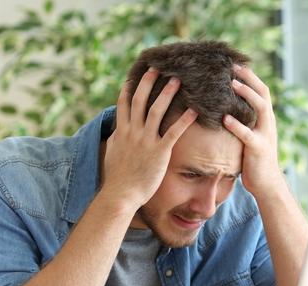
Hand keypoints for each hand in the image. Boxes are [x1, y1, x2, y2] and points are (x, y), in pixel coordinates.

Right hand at [102, 69, 197, 208]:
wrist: (121, 194)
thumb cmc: (117, 178)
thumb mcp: (112, 154)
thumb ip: (116, 139)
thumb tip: (116, 130)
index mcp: (121, 132)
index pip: (124, 105)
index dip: (129, 89)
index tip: (134, 76)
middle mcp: (132, 132)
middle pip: (140, 101)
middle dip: (148, 83)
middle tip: (157, 68)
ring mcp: (146, 141)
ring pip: (157, 111)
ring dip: (167, 94)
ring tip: (178, 80)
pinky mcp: (159, 152)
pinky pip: (174, 132)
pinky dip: (184, 120)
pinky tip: (194, 110)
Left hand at [223, 65, 285, 198]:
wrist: (266, 183)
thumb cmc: (253, 159)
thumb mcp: (249, 136)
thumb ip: (242, 122)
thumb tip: (224, 108)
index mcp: (265, 119)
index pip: (261, 90)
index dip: (250, 76)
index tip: (235, 63)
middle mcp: (268, 123)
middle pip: (263, 93)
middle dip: (249, 78)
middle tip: (233, 66)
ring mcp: (265, 135)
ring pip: (261, 108)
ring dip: (247, 94)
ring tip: (232, 84)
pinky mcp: (258, 148)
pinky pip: (247, 134)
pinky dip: (236, 125)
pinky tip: (224, 118)